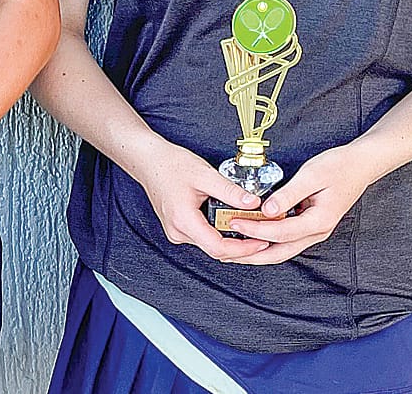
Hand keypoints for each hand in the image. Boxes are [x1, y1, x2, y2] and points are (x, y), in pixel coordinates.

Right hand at [133, 138, 277, 262]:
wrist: (148, 160)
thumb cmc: (170, 164)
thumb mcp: (204, 174)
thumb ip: (230, 191)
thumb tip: (253, 204)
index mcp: (183, 220)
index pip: (218, 248)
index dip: (243, 249)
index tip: (261, 243)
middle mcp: (178, 232)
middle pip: (216, 250)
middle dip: (242, 246)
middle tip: (263, 237)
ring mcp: (177, 231)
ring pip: (211, 245)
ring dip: (232, 240)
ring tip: (252, 228)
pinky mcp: (179, 227)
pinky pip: (204, 237)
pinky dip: (221, 234)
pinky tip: (233, 224)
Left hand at [227, 144, 372, 262]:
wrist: (360, 165)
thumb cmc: (339, 167)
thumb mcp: (311, 176)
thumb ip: (288, 194)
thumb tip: (267, 210)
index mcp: (318, 222)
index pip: (280, 232)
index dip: (255, 229)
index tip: (235, 223)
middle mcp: (317, 232)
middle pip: (280, 252)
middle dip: (253, 255)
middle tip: (229, 252)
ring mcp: (315, 230)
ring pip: (283, 249)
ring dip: (259, 250)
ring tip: (236, 248)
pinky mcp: (310, 225)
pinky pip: (287, 238)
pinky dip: (269, 240)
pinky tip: (255, 234)